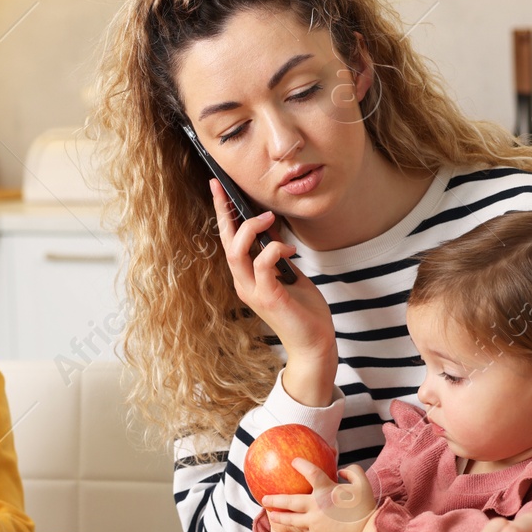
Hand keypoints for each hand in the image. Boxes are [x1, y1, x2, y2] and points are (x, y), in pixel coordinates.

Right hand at [210, 179, 337, 405]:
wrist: (314, 344)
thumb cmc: (303, 311)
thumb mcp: (288, 277)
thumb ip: (276, 259)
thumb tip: (273, 235)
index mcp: (247, 278)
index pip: (229, 241)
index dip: (222, 215)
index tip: (218, 189)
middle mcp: (244, 284)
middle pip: (226, 243)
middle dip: (223, 213)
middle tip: (222, 187)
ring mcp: (254, 292)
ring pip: (237, 253)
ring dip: (250, 230)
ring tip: (267, 217)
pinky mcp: (269, 298)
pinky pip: (263, 265)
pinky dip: (273, 250)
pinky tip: (287, 249)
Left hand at [261, 460, 375, 531]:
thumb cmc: (365, 508)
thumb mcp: (363, 484)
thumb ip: (352, 471)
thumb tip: (340, 471)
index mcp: (327, 491)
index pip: (310, 473)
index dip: (301, 465)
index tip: (293, 462)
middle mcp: (316, 506)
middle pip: (290, 502)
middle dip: (275, 499)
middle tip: (264, 498)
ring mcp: (314, 522)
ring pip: (291, 520)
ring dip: (279, 517)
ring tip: (271, 515)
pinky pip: (304, 529)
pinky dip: (298, 526)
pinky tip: (292, 525)